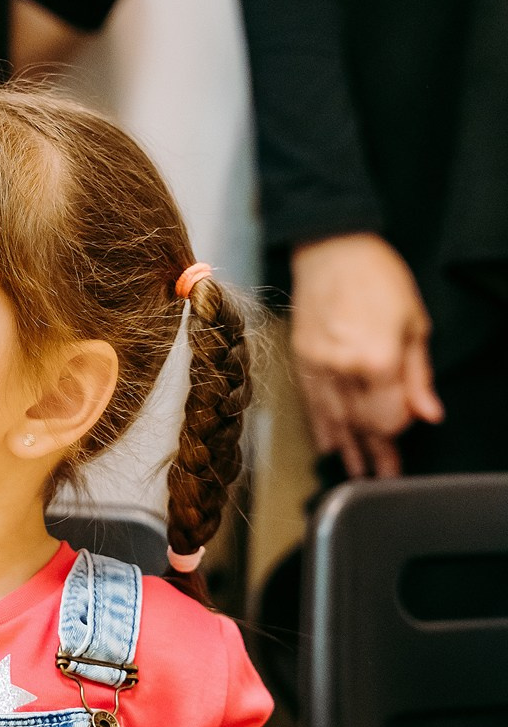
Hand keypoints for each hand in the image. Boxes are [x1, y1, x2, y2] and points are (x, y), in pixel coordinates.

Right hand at [289, 233, 443, 477]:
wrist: (330, 247)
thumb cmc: (377, 277)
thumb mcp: (414, 323)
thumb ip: (418, 375)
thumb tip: (428, 414)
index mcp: (375, 359)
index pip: (386, 418)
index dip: (396, 437)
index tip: (402, 449)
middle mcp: (341, 368)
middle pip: (358, 424)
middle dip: (371, 454)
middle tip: (380, 478)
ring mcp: (315, 364)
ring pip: (330, 418)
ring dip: (344, 448)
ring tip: (354, 473)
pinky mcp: (299, 357)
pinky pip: (309, 401)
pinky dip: (319, 425)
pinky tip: (327, 442)